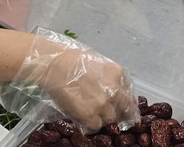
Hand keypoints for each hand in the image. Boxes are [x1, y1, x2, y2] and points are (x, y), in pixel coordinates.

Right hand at [0, 28, 138, 133]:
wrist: (54, 63)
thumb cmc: (71, 58)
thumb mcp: (97, 62)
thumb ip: (108, 77)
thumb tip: (112, 90)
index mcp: (118, 73)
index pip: (129, 94)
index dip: (124, 102)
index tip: (121, 107)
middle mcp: (115, 89)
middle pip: (125, 109)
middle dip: (118, 112)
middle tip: (107, 112)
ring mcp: (103, 104)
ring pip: (110, 119)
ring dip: (102, 117)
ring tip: (89, 110)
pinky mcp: (90, 116)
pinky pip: (95, 126)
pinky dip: (89, 123)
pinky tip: (81, 114)